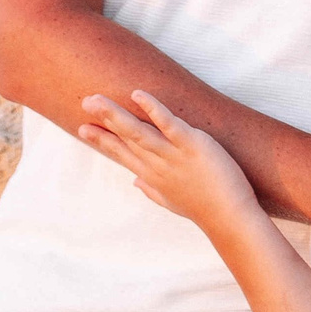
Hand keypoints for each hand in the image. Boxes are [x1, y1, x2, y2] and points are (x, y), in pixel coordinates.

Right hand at [78, 90, 256, 225]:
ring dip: (116, 114)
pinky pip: (168, 123)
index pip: (122, 154)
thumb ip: (151, 190)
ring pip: (138, 131)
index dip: (102, 140)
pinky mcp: (192, 145)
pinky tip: (138, 94)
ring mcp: (173, 155)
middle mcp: (157, 165)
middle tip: (85, 100)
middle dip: (104, 119)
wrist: (228, 217)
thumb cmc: (203, 208)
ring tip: (96, 99)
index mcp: (151, 176)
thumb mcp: (172, 200)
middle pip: (126, 138)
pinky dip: (153, 108)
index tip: (82, 128)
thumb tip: (136, 181)